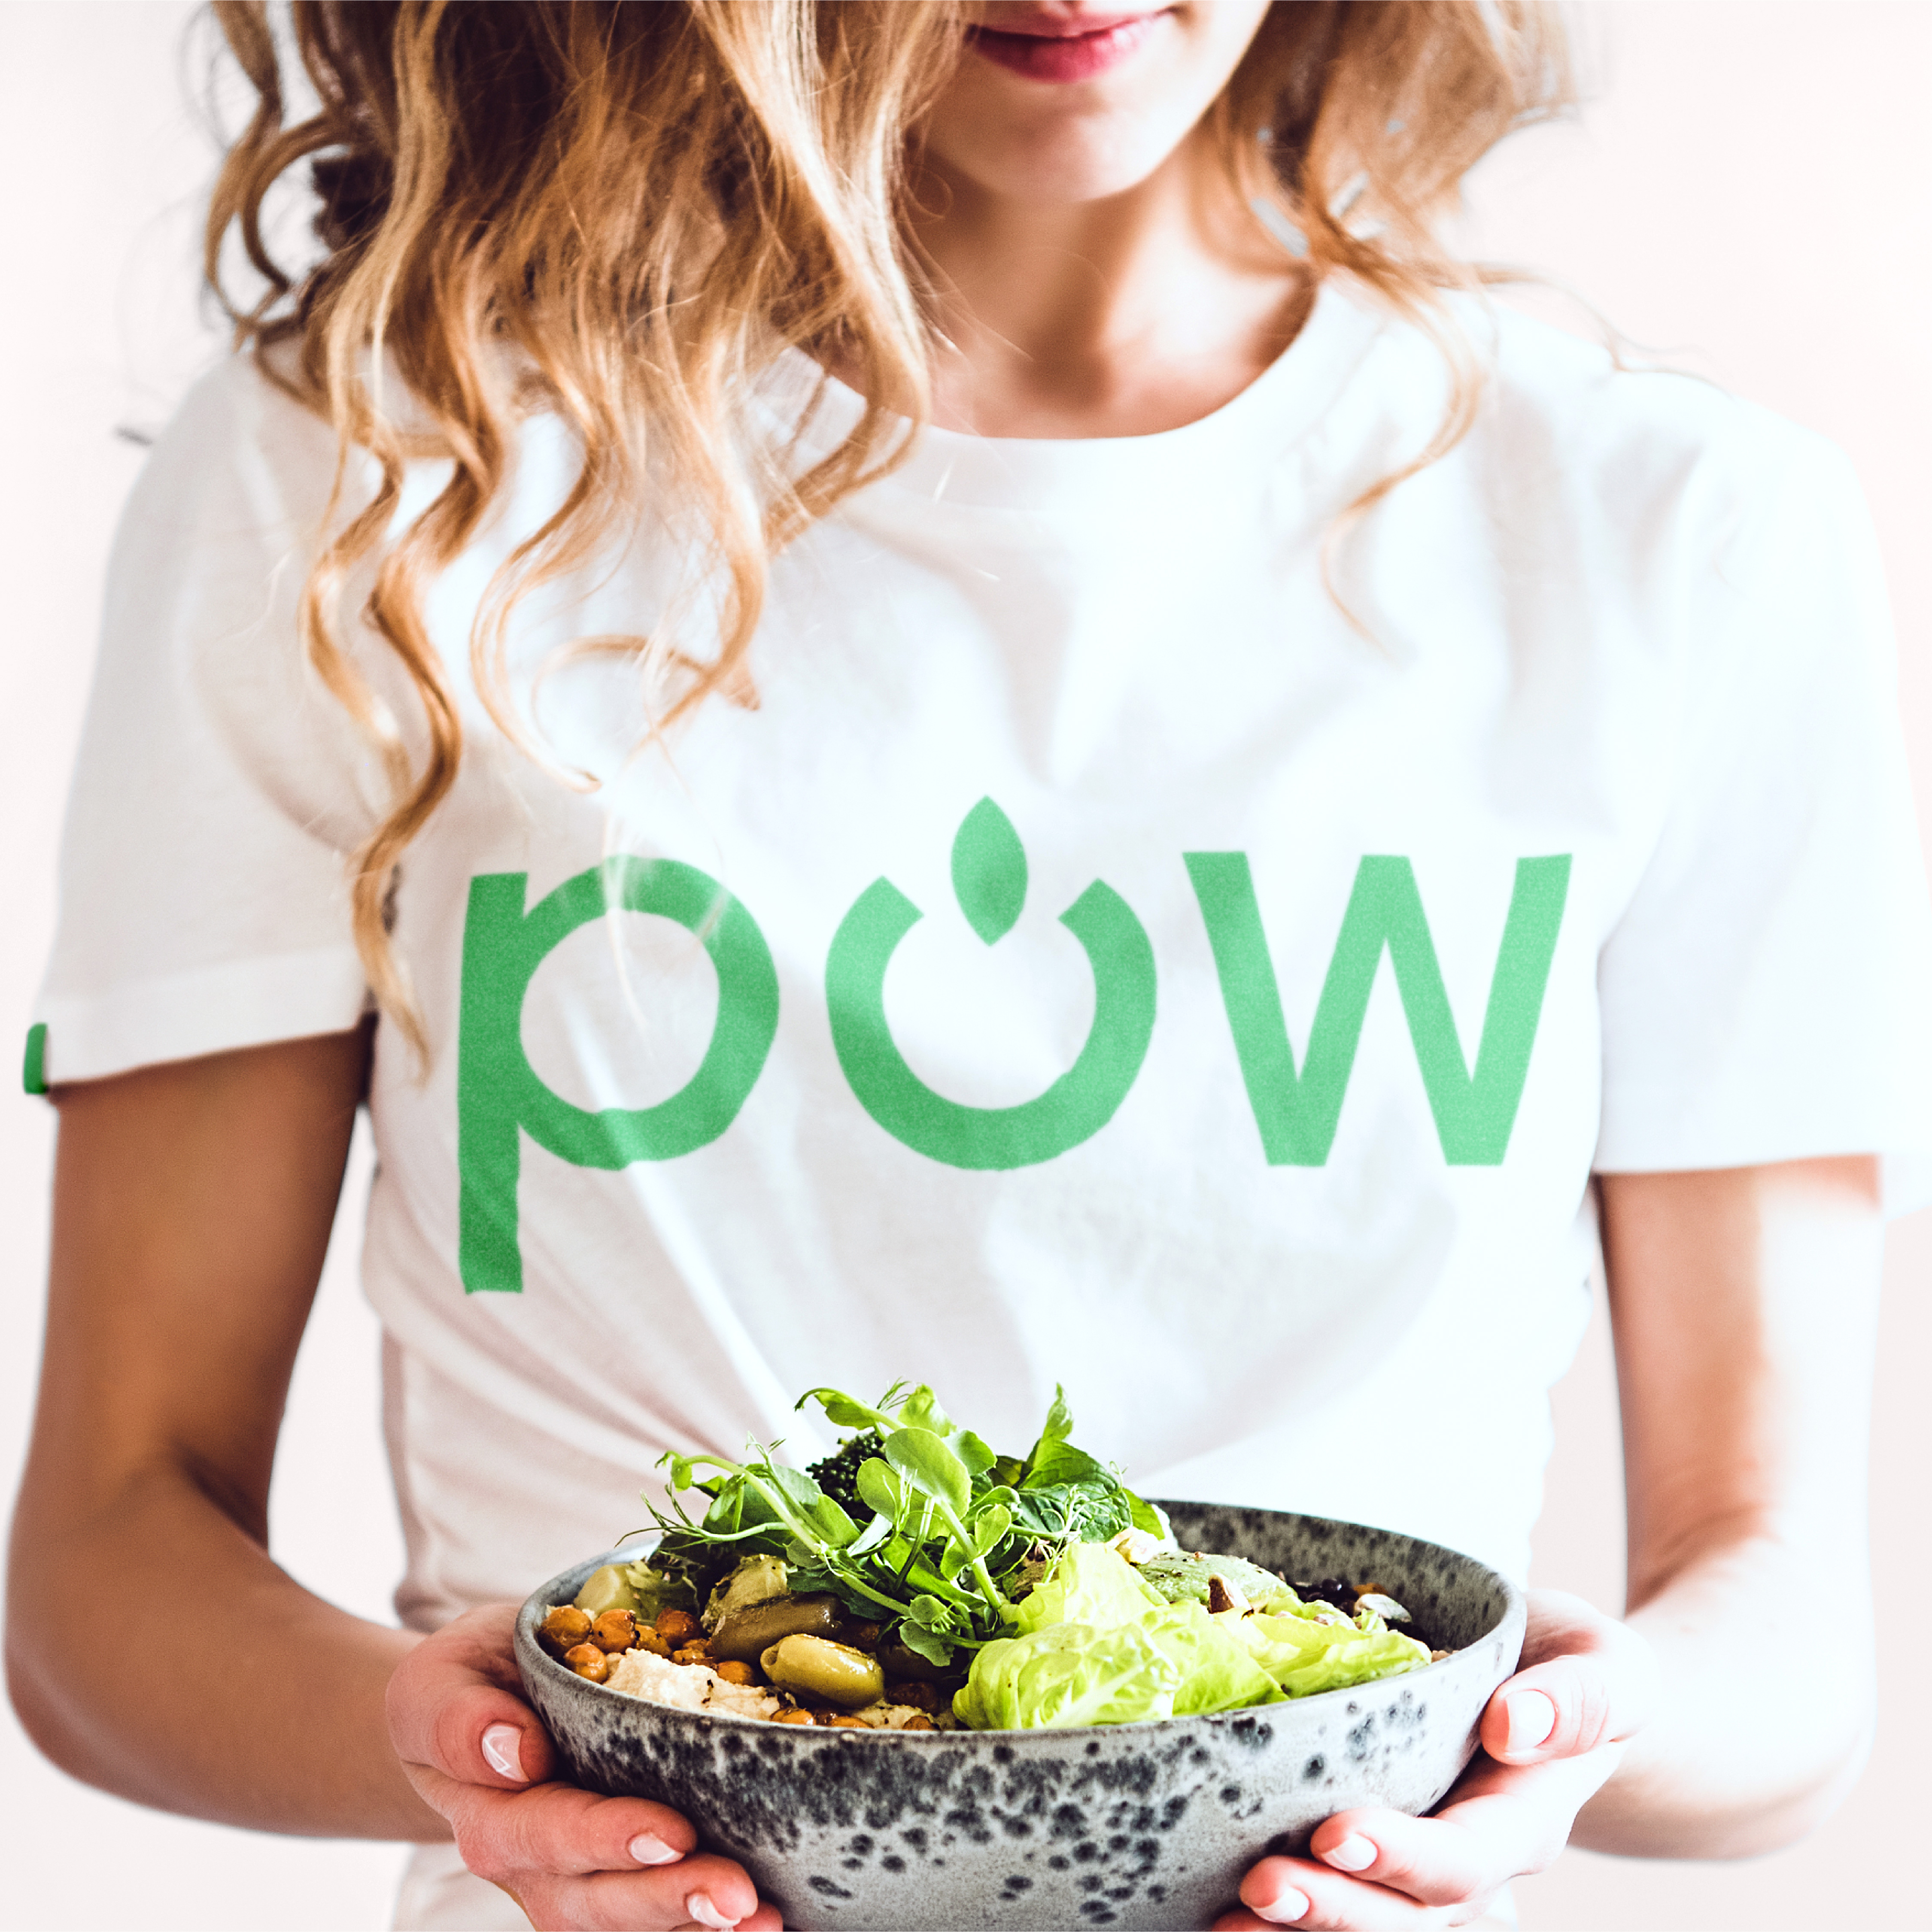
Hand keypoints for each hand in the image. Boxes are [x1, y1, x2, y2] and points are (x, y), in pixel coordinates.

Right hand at [387, 1605, 781, 1930]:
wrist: (475, 1709)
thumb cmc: (468, 1683)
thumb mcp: (441, 1680)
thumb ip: (458, 1718)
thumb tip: (512, 1752)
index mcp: (490, 1812)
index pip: (550, 1833)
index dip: (608, 1840)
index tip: (672, 1832)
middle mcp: (531, 1865)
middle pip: (597, 1900)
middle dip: (668, 1899)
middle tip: (739, 1896)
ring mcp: (573, 1884)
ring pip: (629, 1926)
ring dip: (694, 1927)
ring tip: (763, 1920)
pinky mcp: (613, 1884)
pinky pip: (653, 1923)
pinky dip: (702, 1929)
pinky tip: (771, 1919)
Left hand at [1214, 1590, 1653, 1929]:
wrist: (1562, 1694)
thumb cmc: (1572, 1667)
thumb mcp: (1606, 1663)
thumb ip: (1585, 1696)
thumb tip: (1518, 1724)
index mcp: (1527, 1818)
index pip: (1468, 1857)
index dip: (1405, 1857)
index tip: (1336, 1831)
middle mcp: (1477, 1864)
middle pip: (1410, 1916)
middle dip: (1336, 1910)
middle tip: (1262, 1886)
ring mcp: (1426, 1873)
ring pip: (1374, 1928)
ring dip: (1304, 1931)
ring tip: (1229, 1919)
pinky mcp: (1384, 1865)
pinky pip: (1347, 1909)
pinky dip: (1288, 1926)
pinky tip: (1219, 1916)